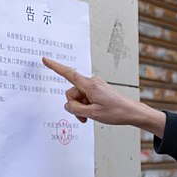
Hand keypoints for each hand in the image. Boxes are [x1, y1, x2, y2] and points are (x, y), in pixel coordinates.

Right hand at [41, 57, 165, 136]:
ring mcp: (95, 85)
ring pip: (79, 97)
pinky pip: (86, 97)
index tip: (45, 60)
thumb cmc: (116, 112)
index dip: (55, 67)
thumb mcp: (92, 113)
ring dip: (82, 107)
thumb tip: (68, 105)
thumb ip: (75, 109)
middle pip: (72, 93)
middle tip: (84, 117)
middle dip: (75, 105)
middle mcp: (92, 82)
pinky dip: (87, 106)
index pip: (68, 73)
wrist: (131, 112)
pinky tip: (94, 112)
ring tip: (91, 116)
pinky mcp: (98, 89)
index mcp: (90, 85)